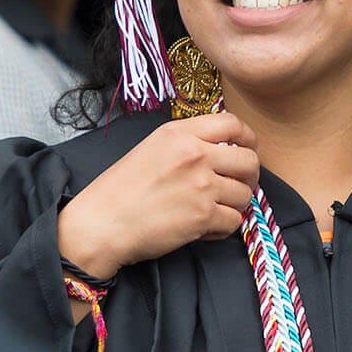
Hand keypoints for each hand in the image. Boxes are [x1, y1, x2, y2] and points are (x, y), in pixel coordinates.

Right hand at [57, 113, 260, 279]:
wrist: (101, 223)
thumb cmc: (120, 190)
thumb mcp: (152, 148)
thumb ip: (187, 143)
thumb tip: (223, 150)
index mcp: (179, 133)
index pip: (233, 123)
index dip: (248, 138)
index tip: (248, 150)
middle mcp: (194, 154)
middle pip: (249, 160)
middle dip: (250, 176)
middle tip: (239, 186)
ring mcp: (201, 185)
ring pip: (245, 194)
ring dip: (234, 205)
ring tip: (214, 210)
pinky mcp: (203, 215)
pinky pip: (234, 221)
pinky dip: (223, 227)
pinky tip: (204, 228)